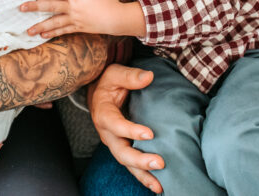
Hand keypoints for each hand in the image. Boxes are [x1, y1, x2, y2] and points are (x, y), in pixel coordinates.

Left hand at [23, 0, 144, 37]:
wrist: (118, 19)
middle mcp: (72, 8)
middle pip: (50, 7)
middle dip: (35, 7)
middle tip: (21, 8)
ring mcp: (75, 19)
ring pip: (54, 23)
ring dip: (40, 26)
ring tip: (28, 31)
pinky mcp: (79, 28)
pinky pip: (63, 31)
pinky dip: (53, 33)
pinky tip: (43, 36)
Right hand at [89, 64, 164, 193]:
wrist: (99, 93)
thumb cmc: (108, 82)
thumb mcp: (115, 73)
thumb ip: (130, 76)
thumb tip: (149, 76)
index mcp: (103, 114)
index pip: (115, 125)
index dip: (130, 131)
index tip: (150, 134)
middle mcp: (107, 133)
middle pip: (120, 151)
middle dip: (139, 160)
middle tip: (159, 163)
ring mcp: (114, 143)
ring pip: (126, 163)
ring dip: (142, 174)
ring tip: (159, 186)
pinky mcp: (122, 148)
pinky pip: (131, 165)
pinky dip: (143, 176)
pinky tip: (157, 186)